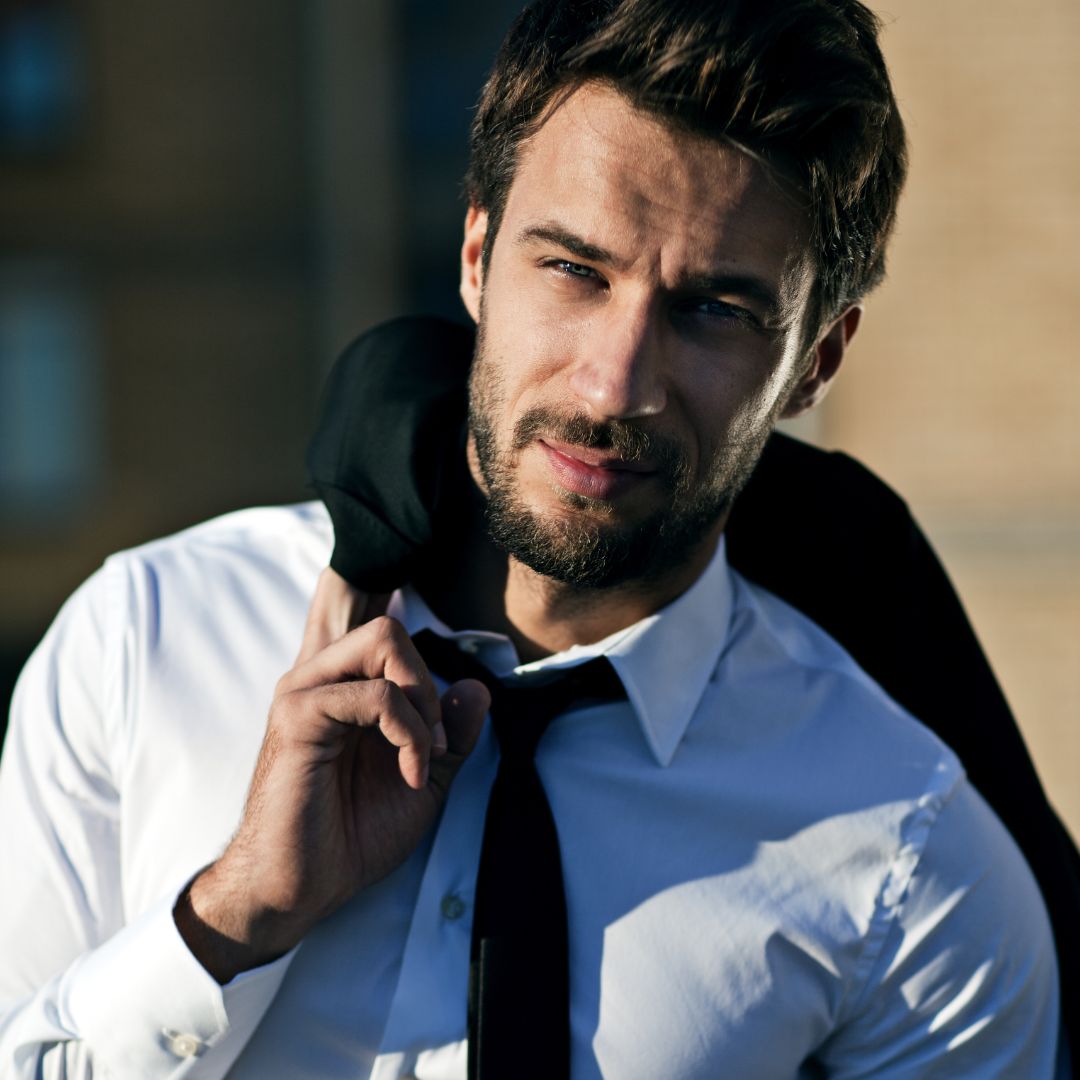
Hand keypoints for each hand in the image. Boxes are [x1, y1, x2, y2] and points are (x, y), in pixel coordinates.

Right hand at [175, 569, 488, 982]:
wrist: (303, 888)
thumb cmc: (353, 835)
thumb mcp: (423, 777)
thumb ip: (449, 733)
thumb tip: (477, 686)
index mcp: (342, 689)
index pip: (389, 637)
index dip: (427, 676)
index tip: (439, 740)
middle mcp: (318, 680)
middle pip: (388, 629)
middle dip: (426, 681)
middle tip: (432, 742)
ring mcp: (303, 692)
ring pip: (383, 642)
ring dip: (421, 705)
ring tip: (421, 759)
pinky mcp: (297, 716)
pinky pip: (374, 694)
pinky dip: (408, 732)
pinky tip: (410, 774)